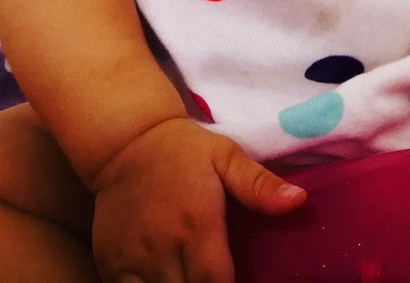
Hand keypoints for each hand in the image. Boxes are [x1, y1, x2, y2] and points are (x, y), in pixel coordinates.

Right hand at [89, 117, 306, 282]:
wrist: (126, 141)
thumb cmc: (184, 151)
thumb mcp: (226, 156)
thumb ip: (258, 184)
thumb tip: (299, 201)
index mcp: (197, 225)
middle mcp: (164, 248)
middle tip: (216, 279)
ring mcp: (133, 260)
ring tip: (192, 278)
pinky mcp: (110, 264)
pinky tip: (165, 282)